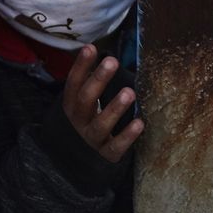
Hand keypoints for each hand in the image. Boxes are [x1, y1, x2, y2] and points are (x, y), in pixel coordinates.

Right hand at [62, 44, 144, 162]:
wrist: (76, 165)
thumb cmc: (87, 124)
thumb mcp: (83, 105)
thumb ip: (92, 84)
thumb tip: (106, 55)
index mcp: (72, 106)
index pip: (74, 83)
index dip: (81, 66)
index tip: (91, 48)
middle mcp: (79, 121)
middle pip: (85, 99)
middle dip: (98, 79)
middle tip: (112, 61)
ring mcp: (91, 139)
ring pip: (100, 124)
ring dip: (115, 108)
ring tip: (129, 92)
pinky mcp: (105, 155)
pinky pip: (116, 147)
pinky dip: (127, 135)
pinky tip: (140, 123)